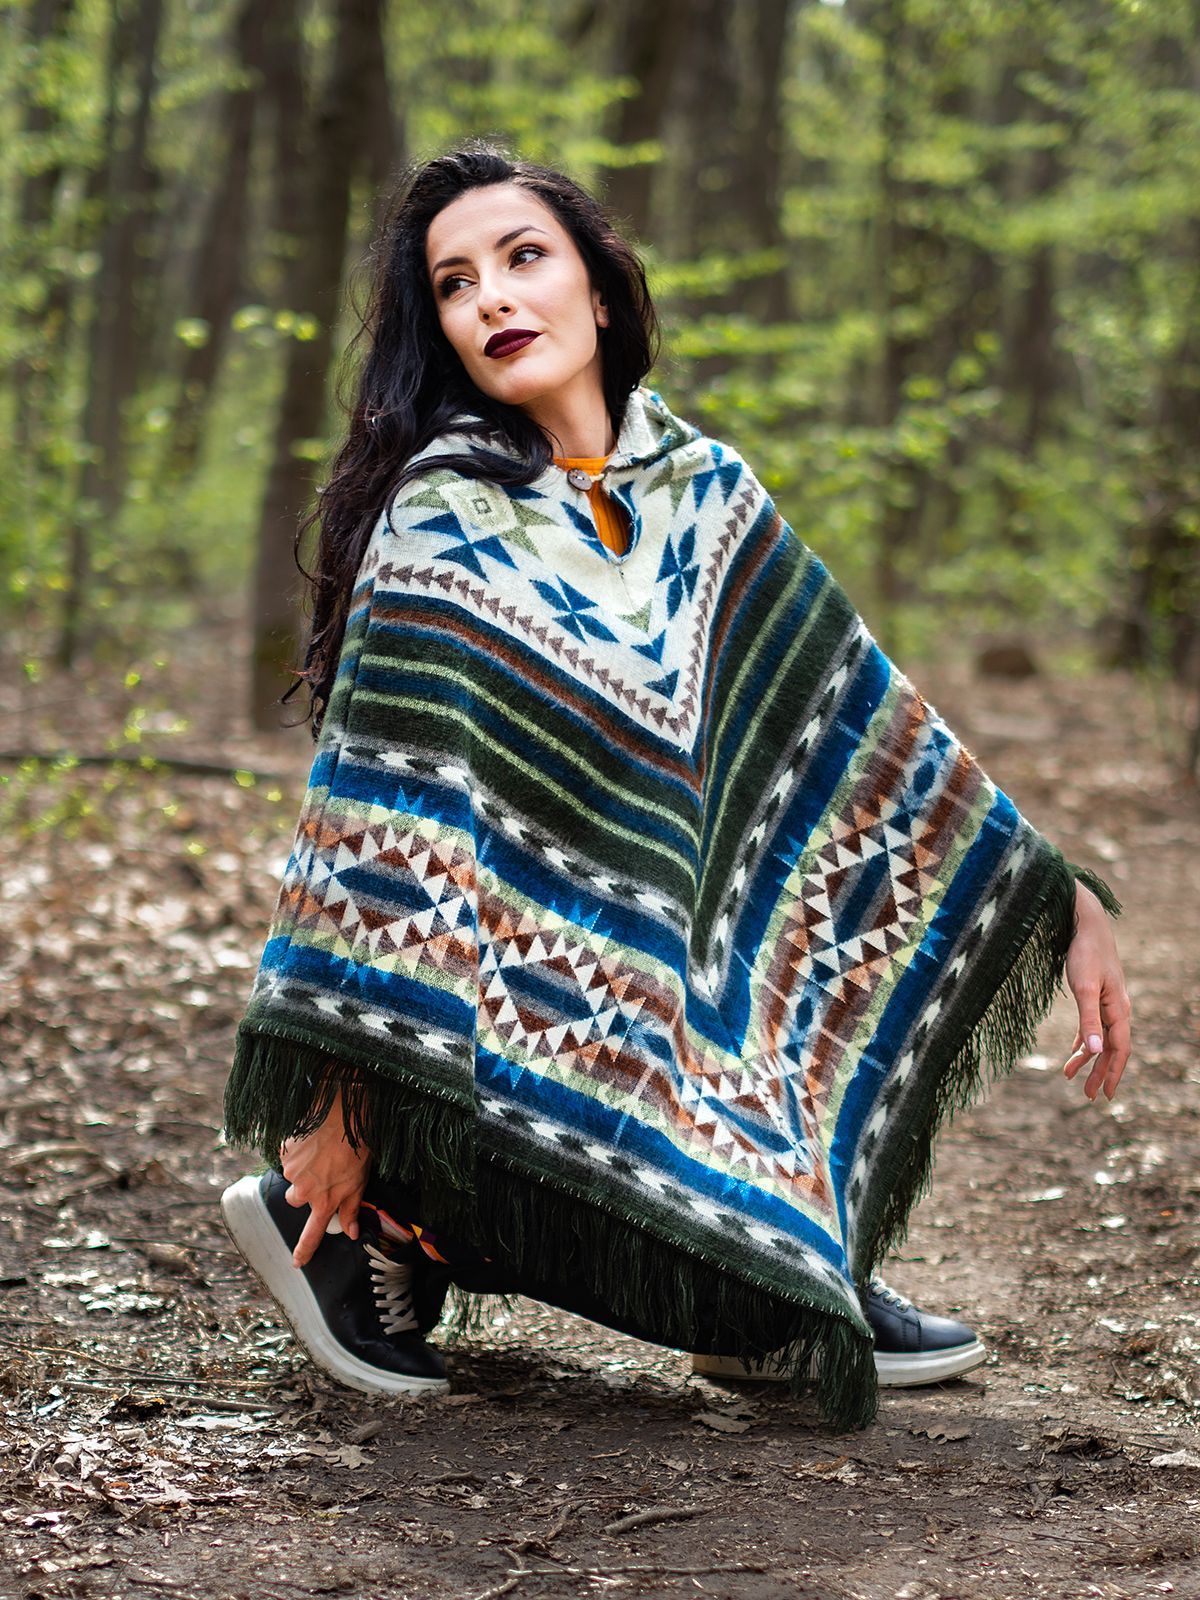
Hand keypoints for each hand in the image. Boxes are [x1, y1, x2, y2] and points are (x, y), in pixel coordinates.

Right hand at [279, 1083, 370, 1266]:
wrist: (343, 1116)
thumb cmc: (357, 1148)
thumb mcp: (360, 1182)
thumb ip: (352, 1208)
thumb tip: (352, 1232)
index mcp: (326, 1200)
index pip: (312, 1233)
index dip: (304, 1249)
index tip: (297, 1263)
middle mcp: (305, 1190)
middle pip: (294, 1201)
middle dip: (302, 1191)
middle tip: (319, 1173)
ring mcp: (292, 1172)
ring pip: (292, 1177)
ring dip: (302, 1168)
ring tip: (320, 1151)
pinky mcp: (284, 1153)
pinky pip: (287, 1157)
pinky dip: (297, 1151)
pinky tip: (311, 1140)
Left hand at [1062, 880, 1131, 1101]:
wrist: (1085, 923)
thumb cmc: (1084, 953)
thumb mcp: (1083, 988)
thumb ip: (1088, 1020)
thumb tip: (1093, 1051)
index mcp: (1118, 1010)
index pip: (1119, 1050)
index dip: (1113, 1073)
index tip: (1105, 1095)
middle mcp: (1117, 1008)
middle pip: (1110, 1049)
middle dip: (1099, 1072)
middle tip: (1087, 1095)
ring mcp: (1107, 1002)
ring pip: (1100, 1038)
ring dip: (1087, 1058)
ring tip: (1070, 1076)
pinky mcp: (1095, 994)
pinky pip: (1092, 1025)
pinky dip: (1083, 1040)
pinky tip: (1074, 1051)